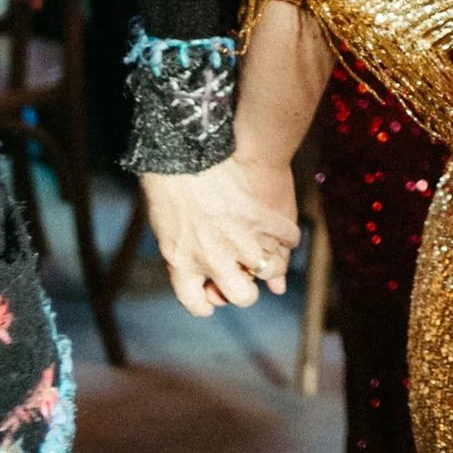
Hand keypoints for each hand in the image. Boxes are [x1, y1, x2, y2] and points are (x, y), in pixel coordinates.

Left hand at [143, 152, 300, 315]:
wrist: (188, 148)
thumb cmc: (166, 181)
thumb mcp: (163, 224)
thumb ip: (178, 250)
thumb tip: (188, 262)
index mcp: (183, 261)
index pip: (196, 303)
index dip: (207, 304)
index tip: (212, 298)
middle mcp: (214, 257)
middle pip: (241, 295)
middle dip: (245, 291)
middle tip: (244, 277)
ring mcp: (241, 239)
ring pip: (269, 270)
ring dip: (271, 264)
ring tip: (269, 253)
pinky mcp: (263, 217)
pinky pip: (288, 237)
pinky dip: (288, 236)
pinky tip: (283, 231)